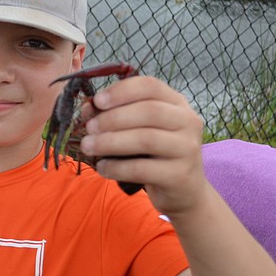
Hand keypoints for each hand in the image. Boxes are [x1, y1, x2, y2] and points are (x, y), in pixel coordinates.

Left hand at [78, 75, 205, 214]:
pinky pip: (142, 168)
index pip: (150, 86)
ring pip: (146, 139)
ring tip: (88, 146)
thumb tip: (88, 108)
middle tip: (88, 128)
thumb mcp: (139, 129)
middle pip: (148, 111)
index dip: (121, 91)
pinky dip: (117, 167)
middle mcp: (187, 121)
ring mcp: (187, 148)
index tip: (97, 101)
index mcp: (176, 103)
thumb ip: (117, 115)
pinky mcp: (179, 175)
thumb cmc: (154, 153)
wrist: (182, 189)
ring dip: (110, 142)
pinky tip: (102, 167)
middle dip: (112, 118)